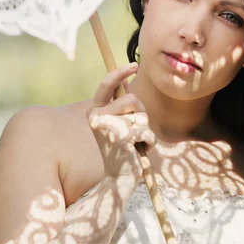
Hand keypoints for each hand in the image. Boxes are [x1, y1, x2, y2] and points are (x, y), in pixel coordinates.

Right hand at [87, 62, 156, 179]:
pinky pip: (146, 131)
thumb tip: (126, 80)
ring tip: (135, 142)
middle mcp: (97, 117)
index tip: (135, 65)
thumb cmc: (122, 150)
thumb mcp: (119, 124)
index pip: (107, 85)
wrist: (118, 179)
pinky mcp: (122, 137)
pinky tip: (139, 150)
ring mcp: (108, 127)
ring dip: (145, 129)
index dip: (120, 72)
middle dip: (141, 113)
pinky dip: (149, 141)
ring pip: (141, 115)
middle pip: (131, 99)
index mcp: (94, 111)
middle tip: (136, 130)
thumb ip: (121, 104)